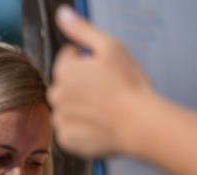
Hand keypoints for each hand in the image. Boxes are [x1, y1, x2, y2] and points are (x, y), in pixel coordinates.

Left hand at [47, 5, 153, 158]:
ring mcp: (60, 119)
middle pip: (65, 84)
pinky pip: (70, 129)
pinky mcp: (67, 140)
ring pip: (67, 107)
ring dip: (80, 105)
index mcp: (64, 71)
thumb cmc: (129, 84)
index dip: (87, 60)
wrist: (140, 123)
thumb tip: (62, 13)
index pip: (67, 58)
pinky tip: (99, 123)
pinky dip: (82, 127)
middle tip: (106, 89)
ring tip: (104, 107)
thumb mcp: (109, 47)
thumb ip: (82, 30)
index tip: (103, 69)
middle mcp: (56, 95)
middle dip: (81, 84)